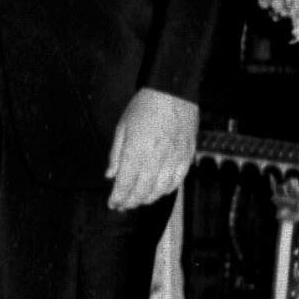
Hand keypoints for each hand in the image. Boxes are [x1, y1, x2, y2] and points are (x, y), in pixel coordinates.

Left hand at [106, 87, 198, 210]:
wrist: (173, 92)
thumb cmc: (144, 107)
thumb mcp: (122, 127)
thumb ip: (116, 154)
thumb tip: (110, 175)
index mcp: (136, 152)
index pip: (125, 184)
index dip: (118, 198)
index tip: (113, 204)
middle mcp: (156, 159)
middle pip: (142, 190)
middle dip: (131, 202)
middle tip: (123, 205)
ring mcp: (174, 159)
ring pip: (161, 189)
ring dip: (148, 199)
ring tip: (138, 201)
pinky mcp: (187, 156)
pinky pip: (178, 180)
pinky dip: (167, 190)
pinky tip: (159, 192)